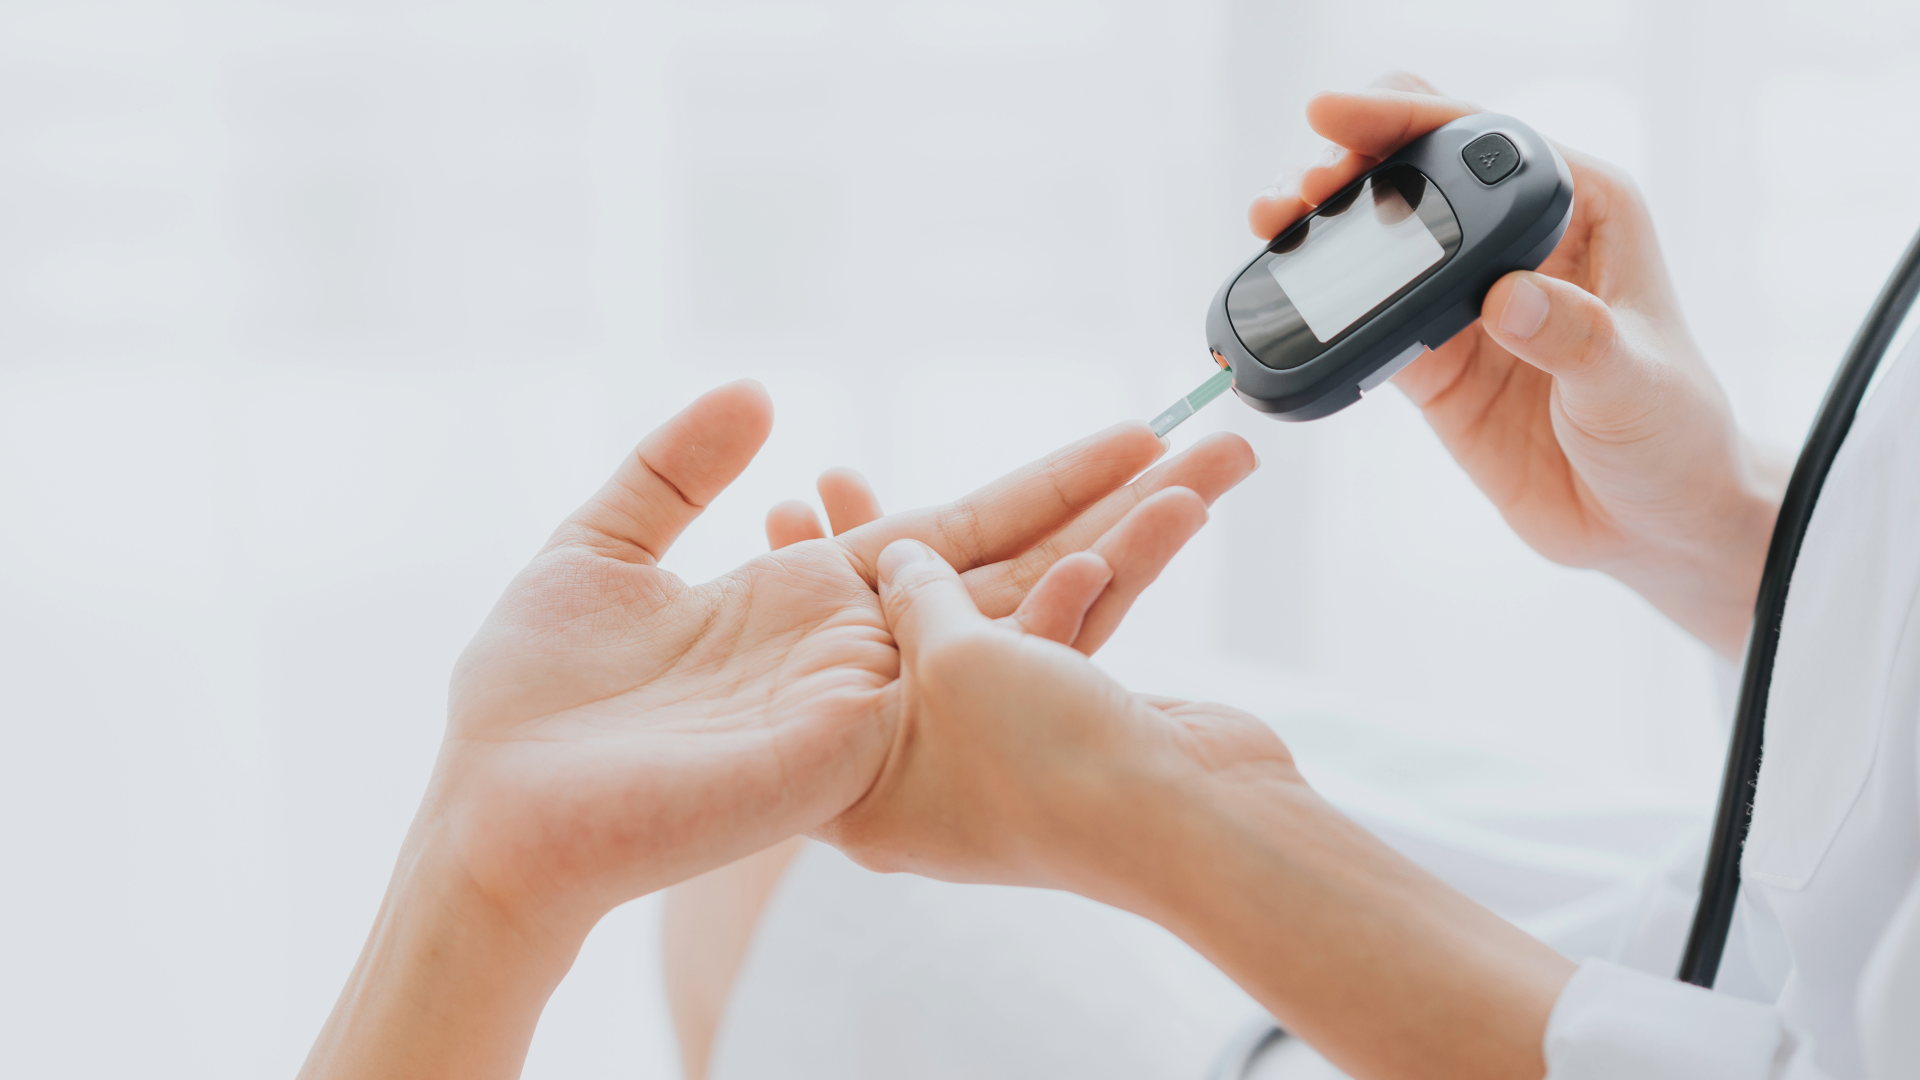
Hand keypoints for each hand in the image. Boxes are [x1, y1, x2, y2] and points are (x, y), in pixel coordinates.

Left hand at [302, 380, 1256, 1079]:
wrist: (505, 815)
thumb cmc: (536, 696)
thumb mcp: (599, 549)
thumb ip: (674, 471)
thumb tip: (760, 398)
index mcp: (810, 612)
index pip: (943, 533)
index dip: (1029, 484)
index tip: (1111, 435)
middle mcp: (863, 659)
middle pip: (1009, 565)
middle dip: (1100, 503)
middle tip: (1189, 439)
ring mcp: (875, 705)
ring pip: (1020, 612)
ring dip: (1119, 542)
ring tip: (1211, 471)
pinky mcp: (866, 744)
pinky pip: (975, 672)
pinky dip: (1058, 613)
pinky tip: (1123, 546)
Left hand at [837, 534, 1573, 1079]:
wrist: (1184, 831)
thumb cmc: (1042, 761)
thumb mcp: (953, 659)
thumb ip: (918, 598)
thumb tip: (899, 560)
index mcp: (867, 779)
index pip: (821, 660)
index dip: (811, 573)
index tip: (792, 502)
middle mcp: (930, 766)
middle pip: (909, 628)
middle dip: (898, 540)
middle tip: (841, 472)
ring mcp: (1009, 747)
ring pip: (1015, 610)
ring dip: (1064, 525)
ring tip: (1080, 449)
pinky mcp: (1076, 727)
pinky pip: (1074, 627)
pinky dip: (1103, 573)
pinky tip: (1143, 510)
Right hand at [1252, 74, 1783, 656]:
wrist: (1648, 524)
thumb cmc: (1672, 435)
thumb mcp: (1635, 381)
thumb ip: (1574, 335)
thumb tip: (1506, 297)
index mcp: (1582, 208)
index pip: (1482, 138)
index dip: (1408, 118)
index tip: (1342, 116)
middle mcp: (1518, 241)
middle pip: (1417, 173)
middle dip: (1351, 163)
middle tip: (1304, 185)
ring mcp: (1467, 300)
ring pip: (1379, 242)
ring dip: (1321, 227)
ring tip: (1271, 222)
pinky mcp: (1433, 360)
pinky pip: (1365, 321)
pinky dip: (1321, 308)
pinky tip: (1283, 295)